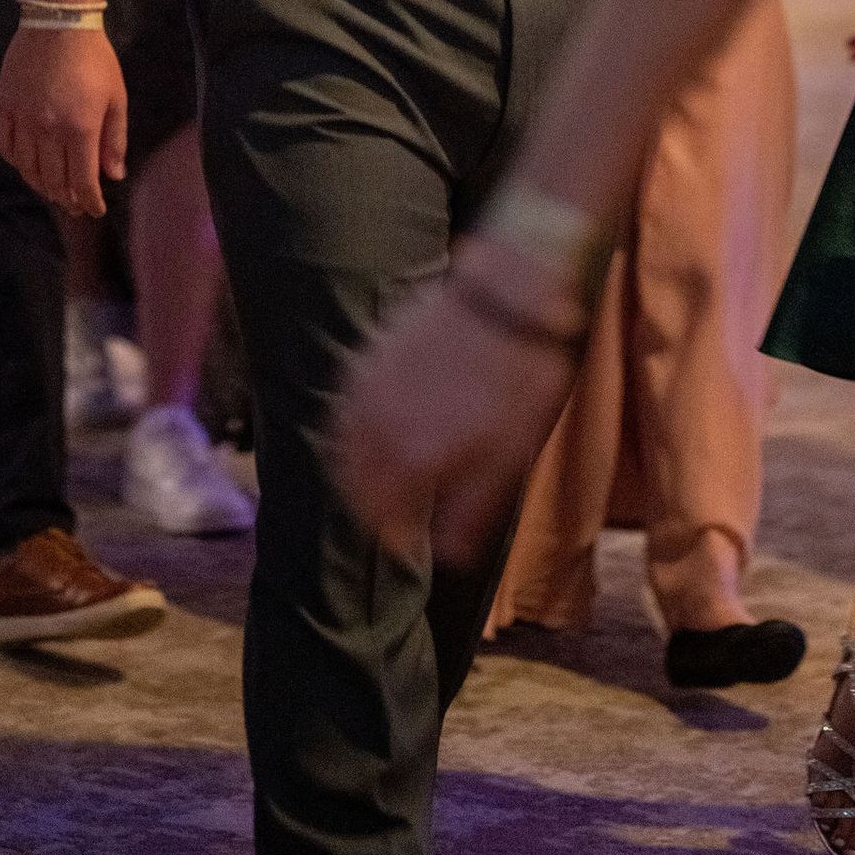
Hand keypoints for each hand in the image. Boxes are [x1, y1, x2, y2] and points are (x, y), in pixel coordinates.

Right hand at [0, 24, 128, 216]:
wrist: (58, 21)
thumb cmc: (94, 58)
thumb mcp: (116, 97)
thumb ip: (114, 139)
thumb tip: (114, 175)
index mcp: (80, 128)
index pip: (83, 182)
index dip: (90, 201)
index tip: (95, 210)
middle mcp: (49, 129)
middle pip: (54, 181)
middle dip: (67, 199)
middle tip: (74, 206)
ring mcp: (24, 118)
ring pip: (28, 169)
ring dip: (41, 185)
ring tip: (52, 189)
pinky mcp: (5, 105)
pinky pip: (6, 146)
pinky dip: (16, 161)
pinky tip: (26, 164)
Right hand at [333, 270, 570, 569]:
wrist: (508, 298)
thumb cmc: (517, 381)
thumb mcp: (508, 457)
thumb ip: (472, 511)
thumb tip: (452, 556)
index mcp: (415, 458)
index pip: (381, 516)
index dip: (392, 538)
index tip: (406, 544)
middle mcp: (381, 426)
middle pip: (350, 484)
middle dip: (365, 509)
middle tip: (389, 519)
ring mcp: (370, 387)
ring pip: (337, 446)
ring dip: (348, 472)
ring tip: (374, 483)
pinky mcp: (370, 356)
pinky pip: (341, 408)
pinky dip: (345, 432)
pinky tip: (368, 435)